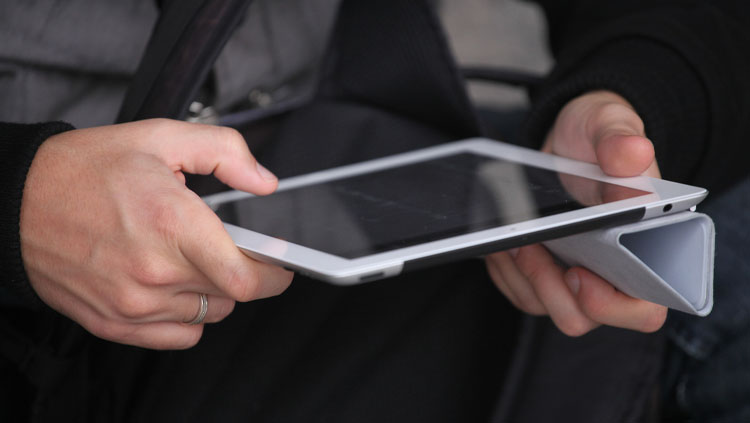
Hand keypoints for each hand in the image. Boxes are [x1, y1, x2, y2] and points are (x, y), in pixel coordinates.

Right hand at [20, 119, 292, 348]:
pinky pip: (179, 336)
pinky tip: (173, 285)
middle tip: (224, 244)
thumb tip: (264, 182)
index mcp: (172, 223)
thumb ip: (226, 152)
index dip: (275, 274)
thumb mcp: (161, 137)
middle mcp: (154, 271)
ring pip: (208, 314)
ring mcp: (133, 303)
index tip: (281, 263)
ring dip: (214, 291)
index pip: (246, 278)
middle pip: (232, 296)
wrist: (15, 202)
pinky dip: (188, 315)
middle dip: (243, 272)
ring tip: (188, 257)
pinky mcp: (114, 323)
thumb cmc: (83, 170)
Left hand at [485, 91, 666, 335]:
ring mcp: (576, 275)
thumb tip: (633, 154)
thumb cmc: (600, 134)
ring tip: (514, 234)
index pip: (642, 308)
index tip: (579, 272)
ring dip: (522, 275)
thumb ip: (621, 139)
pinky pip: (519, 291)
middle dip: (550, 288)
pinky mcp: (546, 271)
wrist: (569, 136)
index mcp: (648, 247)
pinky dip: (505, 268)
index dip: (611, 305)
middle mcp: (614, 271)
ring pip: (544, 306)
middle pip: (582, 316)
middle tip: (532, 246)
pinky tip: (502, 238)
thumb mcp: (610, 122)